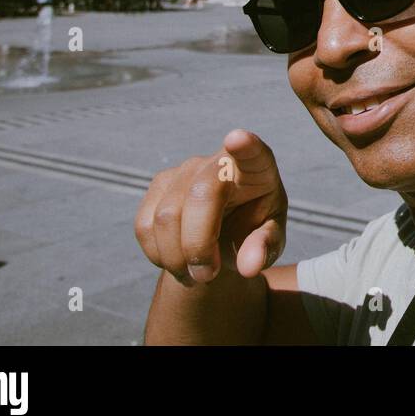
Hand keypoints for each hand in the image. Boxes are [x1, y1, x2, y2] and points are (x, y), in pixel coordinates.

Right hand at [135, 129, 287, 285]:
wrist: (226, 232)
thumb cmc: (254, 229)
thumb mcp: (269, 240)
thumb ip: (264, 248)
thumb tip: (249, 266)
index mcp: (257, 168)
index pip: (253, 151)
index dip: (245, 145)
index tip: (237, 139)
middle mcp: (218, 161)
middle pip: (199, 196)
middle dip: (198, 245)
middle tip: (208, 276)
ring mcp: (185, 170)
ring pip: (166, 216)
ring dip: (176, 258)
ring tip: (195, 275)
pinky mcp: (159, 185)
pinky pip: (144, 225)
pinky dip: (157, 254)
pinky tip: (177, 262)